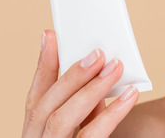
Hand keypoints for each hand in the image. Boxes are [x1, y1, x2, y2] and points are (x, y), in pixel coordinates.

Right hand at [22, 30, 139, 137]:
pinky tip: (129, 96)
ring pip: (61, 118)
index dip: (43, 65)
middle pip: (46, 104)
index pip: (35, 97)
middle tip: (98, 53)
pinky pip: (91, 134)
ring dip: (91, 89)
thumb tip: (99, 75)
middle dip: (73, 76)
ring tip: (116, 67)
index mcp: (35, 132)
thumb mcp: (79, 130)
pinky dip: (112, 114)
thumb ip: (85, 109)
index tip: (52, 36)